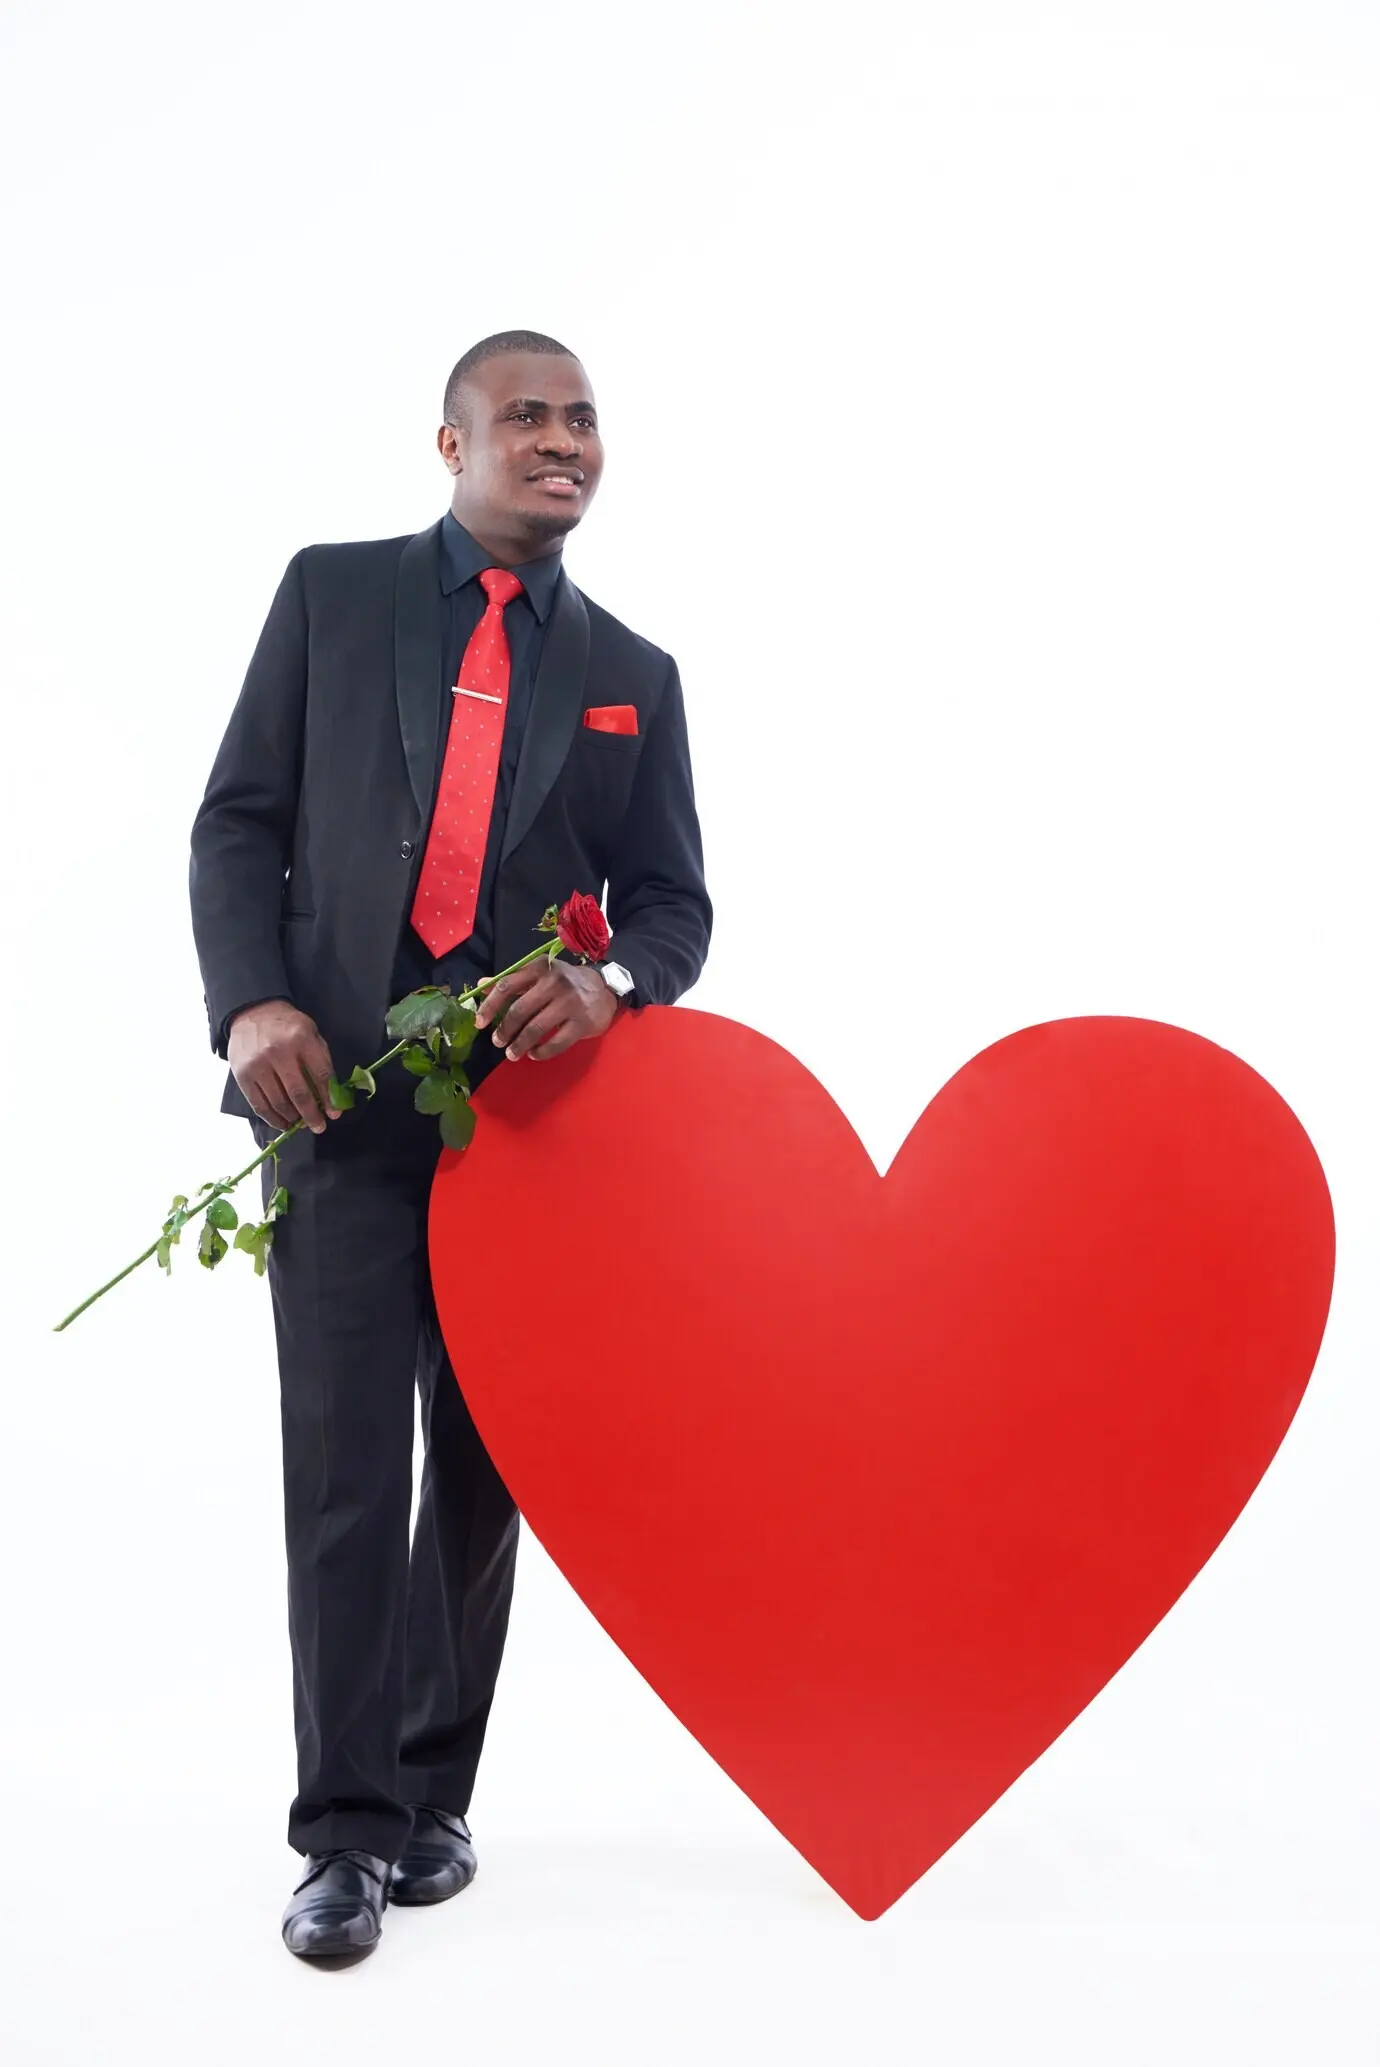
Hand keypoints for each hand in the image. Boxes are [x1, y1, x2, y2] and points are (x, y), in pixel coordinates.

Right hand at [227, 1000, 341, 1133]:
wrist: (253, 1013)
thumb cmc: (287, 1026)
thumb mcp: (310, 1033)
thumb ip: (321, 1060)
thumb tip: (332, 1095)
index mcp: (301, 1039)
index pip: (321, 1075)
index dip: (329, 1098)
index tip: (334, 1114)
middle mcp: (279, 1052)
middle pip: (299, 1094)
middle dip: (312, 1115)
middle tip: (319, 1126)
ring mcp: (258, 1065)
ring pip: (279, 1103)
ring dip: (293, 1119)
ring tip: (302, 1125)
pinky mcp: (243, 1076)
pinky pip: (260, 1105)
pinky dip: (273, 1119)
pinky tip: (283, 1124)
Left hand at [473, 959, 617, 1061]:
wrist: (605, 988)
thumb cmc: (565, 983)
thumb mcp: (540, 975)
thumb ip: (513, 981)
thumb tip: (481, 985)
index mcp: (539, 968)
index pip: (507, 985)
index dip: (490, 1006)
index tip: (480, 1023)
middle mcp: (555, 982)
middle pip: (520, 1010)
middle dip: (505, 1030)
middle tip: (498, 1042)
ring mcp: (571, 1002)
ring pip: (536, 1029)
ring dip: (520, 1045)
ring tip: (512, 1054)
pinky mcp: (583, 1022)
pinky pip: (556, 1043)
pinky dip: (541, 1052)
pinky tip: (534, 1054)